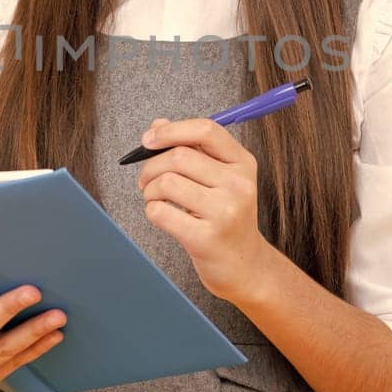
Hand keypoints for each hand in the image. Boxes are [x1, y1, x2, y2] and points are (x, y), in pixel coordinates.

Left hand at [135, 116, 273, 303]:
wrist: (245, 266)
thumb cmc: (226, 217)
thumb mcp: (219, 178)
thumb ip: (191, 149)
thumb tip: (157, 125)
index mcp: (242, 163)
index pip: (206, 130)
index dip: (171, 131)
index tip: (148, 140)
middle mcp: (238, 184)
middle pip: (179, 157)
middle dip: (151, 167)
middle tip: (146, 180)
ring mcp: (224, 212)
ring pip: (166, 183)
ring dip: (149, 191)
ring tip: (155, 199)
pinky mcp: (206, 238)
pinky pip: (161, 212)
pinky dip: (152, 211)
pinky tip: (162, 215)